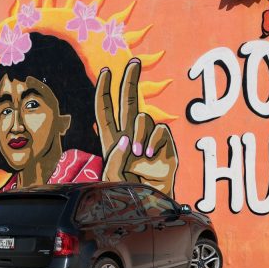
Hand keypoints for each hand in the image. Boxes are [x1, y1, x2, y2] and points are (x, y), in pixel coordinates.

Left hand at [95, 59, 177, 196]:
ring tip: (138, 156)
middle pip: (128, 101)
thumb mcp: (113, 180)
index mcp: (112, 140)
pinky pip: (159, 130)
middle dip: (130, 80)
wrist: (151, 206)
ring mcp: (148, 137)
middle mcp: (130, 134)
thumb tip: (126, 139)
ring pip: (142, 118)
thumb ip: (115, 160)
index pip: (105, 110)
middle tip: (134, 61)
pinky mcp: (164, 143)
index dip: (104, 91)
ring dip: (139, 134)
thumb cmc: (128, 195)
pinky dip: (153, 141)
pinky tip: (151, 156)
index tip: (105, 70)